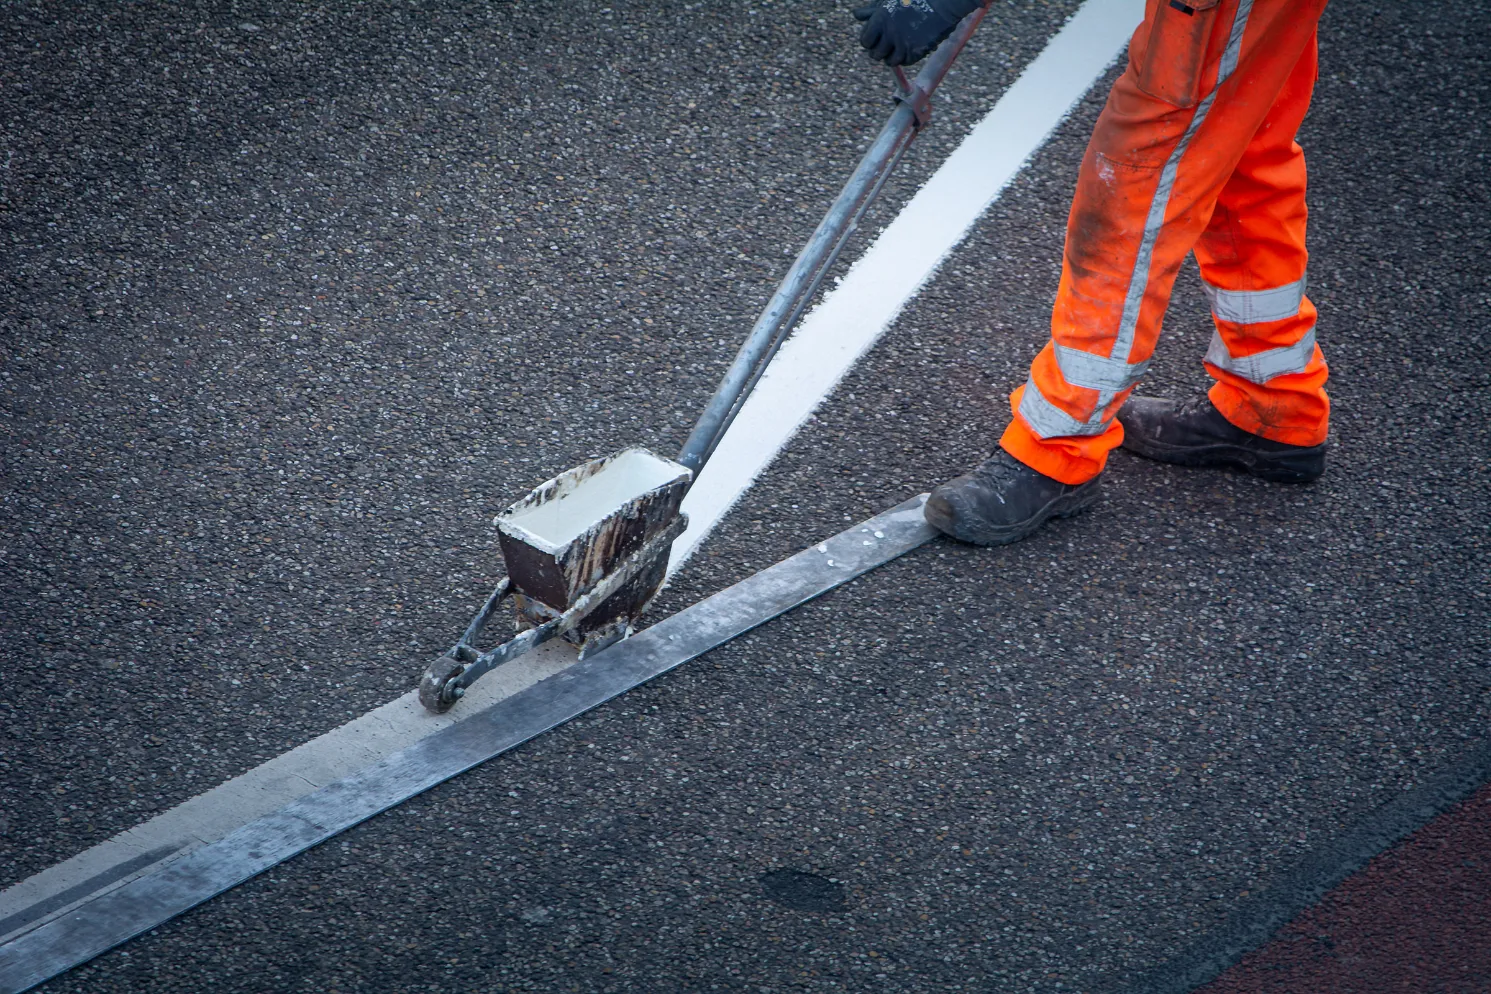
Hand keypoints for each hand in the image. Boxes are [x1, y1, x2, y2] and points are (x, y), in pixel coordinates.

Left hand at [853, 0, 984, 66]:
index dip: (869, 42)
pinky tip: (908, 49)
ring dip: (891, 57)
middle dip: (879, 51)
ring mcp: (902, 44)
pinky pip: (904, 62)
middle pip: (875, 54)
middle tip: (885, 47)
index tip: (875, 40)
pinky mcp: (915, 51)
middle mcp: (889, 33)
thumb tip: (856, 14)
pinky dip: (905, 58)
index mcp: (880, 19)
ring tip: (896, 50)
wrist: (943, 2)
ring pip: (889, 61)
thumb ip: (872, 10)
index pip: (865, 41)